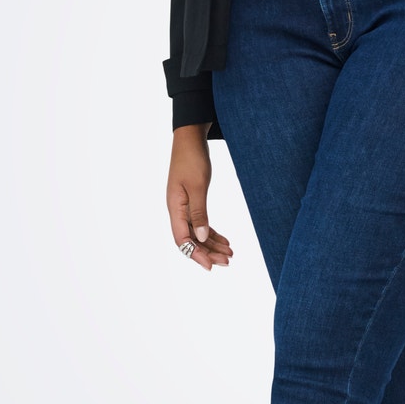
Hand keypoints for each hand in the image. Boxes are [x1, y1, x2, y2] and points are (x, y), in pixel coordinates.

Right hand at [167, 124, 233, 270]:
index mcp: (174, 208)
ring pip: (197, 233)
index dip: (196, 255)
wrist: (190, 138)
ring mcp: (184, 206)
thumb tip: (200, 237)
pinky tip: (225, 240)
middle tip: (228, 261)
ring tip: (230, 253)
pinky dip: (212, 233)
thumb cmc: (192, 158)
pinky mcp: (191, 201)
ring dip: (212, 244)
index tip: (211, 266)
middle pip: (190, 240)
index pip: (182, 240)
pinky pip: (200, 223)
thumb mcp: (197, 186)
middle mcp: (177, 210)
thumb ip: (199, 212)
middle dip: (208, 252)